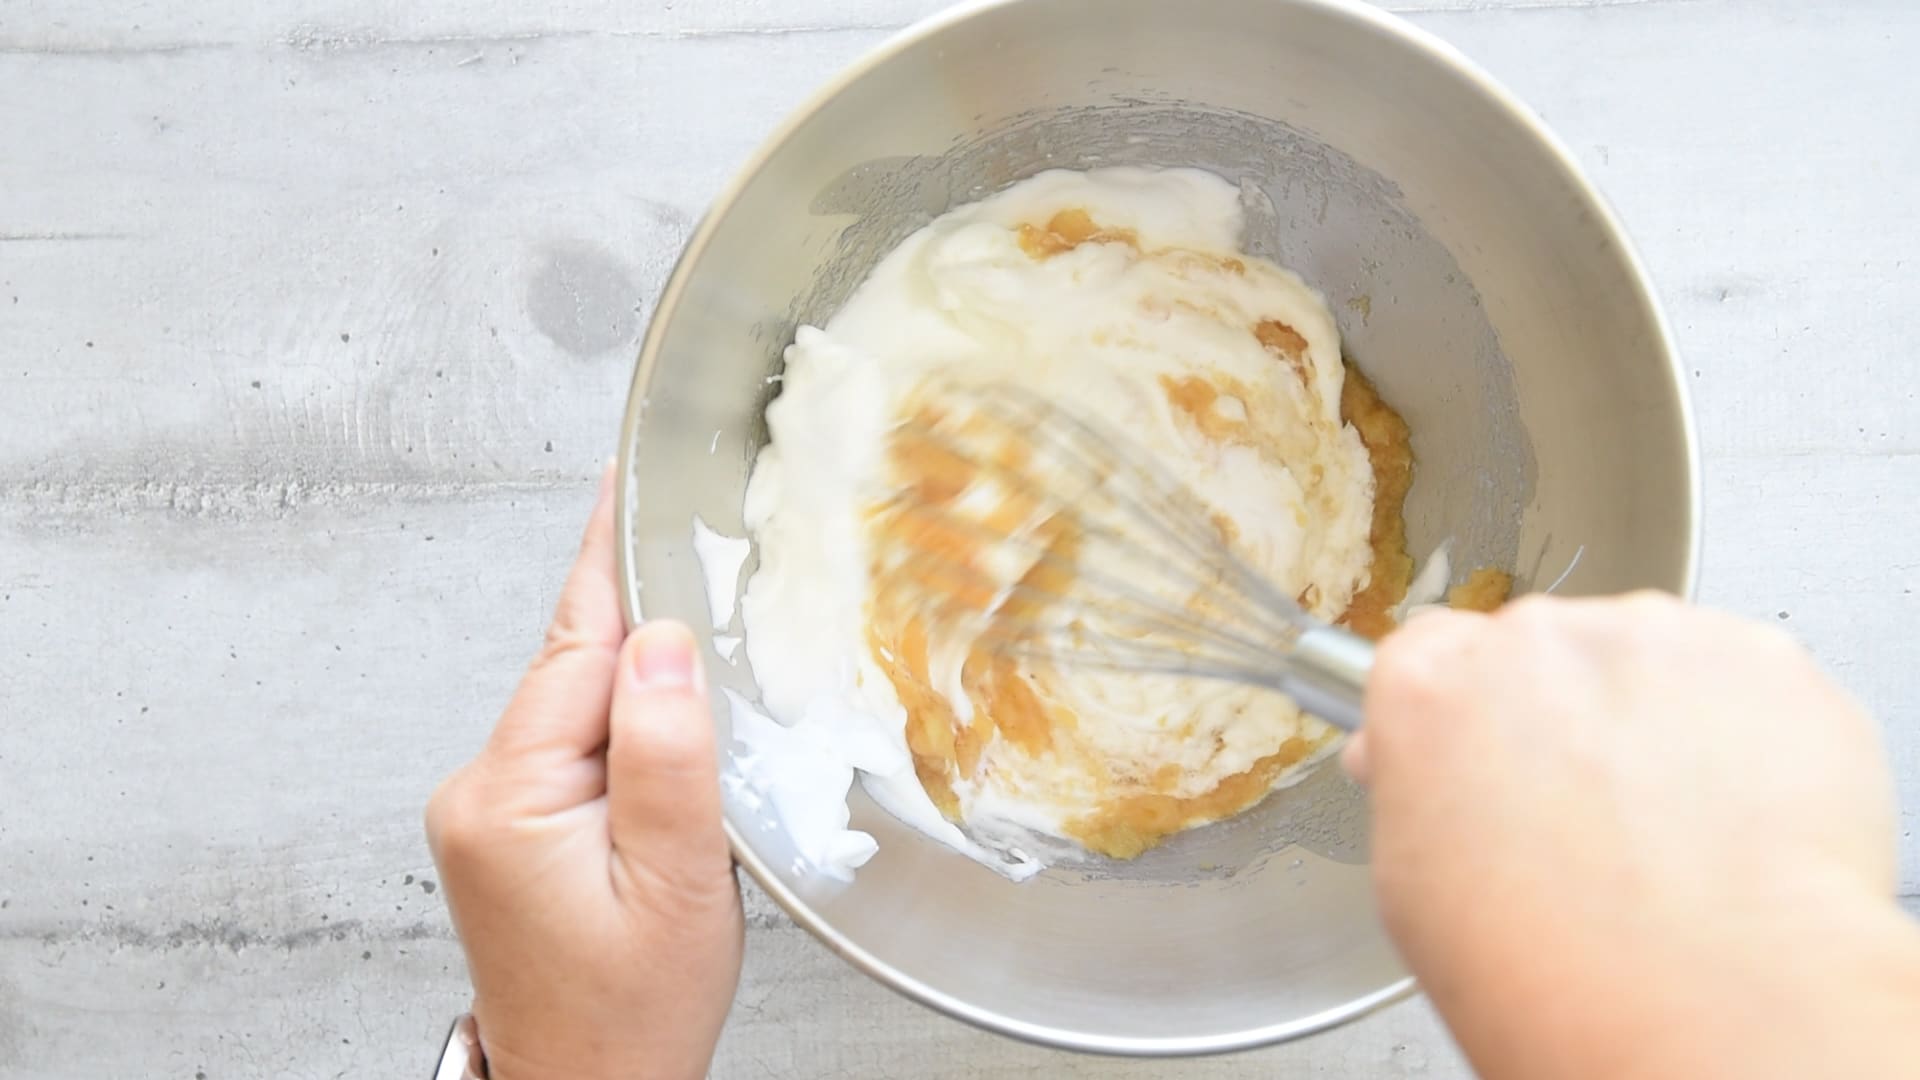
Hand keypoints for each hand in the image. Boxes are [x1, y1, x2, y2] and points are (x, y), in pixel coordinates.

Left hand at [426, 466, 742, 1079]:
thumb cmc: (630, 1011)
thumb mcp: (677, 883)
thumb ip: (671, 756)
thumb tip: (665, 642)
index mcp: (510, 793)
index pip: (578, 646)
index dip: (618, 565)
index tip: (626, 479)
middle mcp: (480, 790)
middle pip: (578, 664)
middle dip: (650, 628)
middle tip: (715, 568)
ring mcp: (488, 807)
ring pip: (582, 702)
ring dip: (647, 687)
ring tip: (715, 690)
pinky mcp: (508, 824)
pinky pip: (576, 740)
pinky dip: (630, 728)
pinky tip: (675, 747)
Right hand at [1349, 592, 1919, 1079]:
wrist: (1704, 1003)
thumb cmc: (1556, 969)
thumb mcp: (1415, 888)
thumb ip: (1419, 788)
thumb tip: (1433, 771)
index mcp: (1429, 689)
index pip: (1429, 652)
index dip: (1465, 711)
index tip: (1489, 750)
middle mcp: (1533, 642)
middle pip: (1544, 654)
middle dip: (1566, 719)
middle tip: (1592, 821)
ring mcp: (1650, 640)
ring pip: (1649, 661)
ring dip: (1656, 722)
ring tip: (1674, 835)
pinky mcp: (1760, 659)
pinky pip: (1747, 682)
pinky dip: (1748, 738)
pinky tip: (1734, 822)